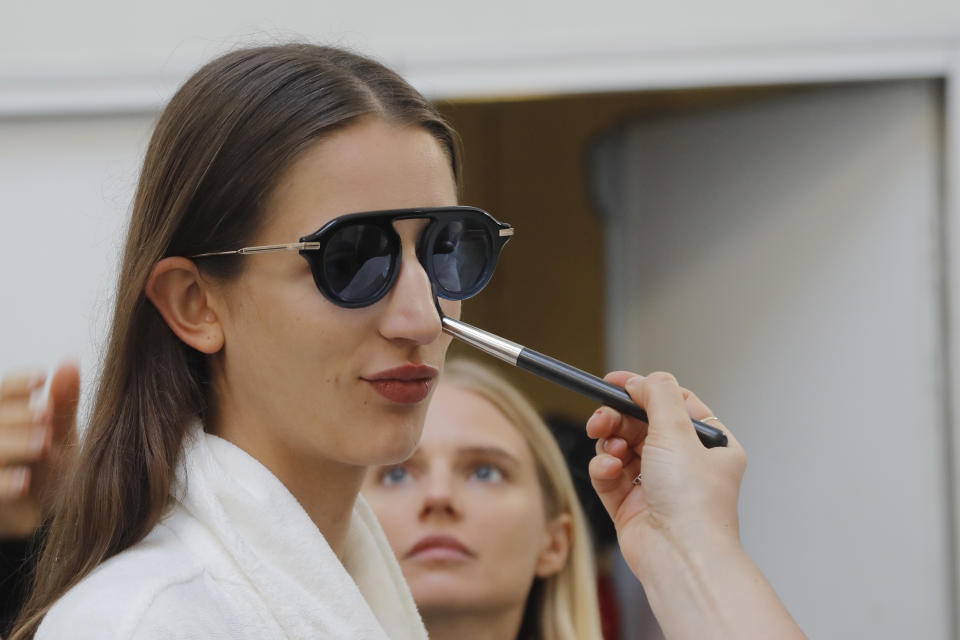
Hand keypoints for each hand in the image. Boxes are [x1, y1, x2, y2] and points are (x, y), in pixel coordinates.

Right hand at [0, 362, 79, 538]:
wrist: (45, 515)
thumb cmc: (49, 466)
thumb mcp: (60, 432)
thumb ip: (62, 401)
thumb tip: (69, 361)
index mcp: (3, 416)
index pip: (2, 391)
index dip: (18, 383)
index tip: (42, 376)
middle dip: (18, 415)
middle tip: (47, 414)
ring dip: (13, 444)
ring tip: (44, 443)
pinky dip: (4, 483)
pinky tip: (23, 482)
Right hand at [586, 371, 746, 577]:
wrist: (679, 555)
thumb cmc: (692, 501)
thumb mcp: (678, 431)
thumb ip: (658, 395)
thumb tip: (643, 379)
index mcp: (709, 446)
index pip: (675, 404)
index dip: (644, 390)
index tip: (615, 382)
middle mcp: (685, 465)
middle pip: (642, 425)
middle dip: (618, 418)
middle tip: (601, 417)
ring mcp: (657, 486)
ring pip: (622, 448)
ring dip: (611, 442)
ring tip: (610, 448)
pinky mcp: (631, 506)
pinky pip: (610, 475)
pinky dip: (605, 468)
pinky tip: (609, 470)